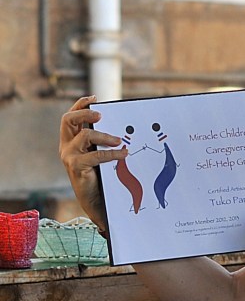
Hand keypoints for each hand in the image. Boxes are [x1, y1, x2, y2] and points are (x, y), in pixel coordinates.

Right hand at [59, 95, 127, 230]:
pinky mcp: (76, 167)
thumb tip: (119, 128)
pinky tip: (122, 155)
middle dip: (84, 113)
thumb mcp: (98, 155)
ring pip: (84, 136)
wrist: (94, 201)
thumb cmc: (99, 177)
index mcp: (70, 140)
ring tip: (119, 141)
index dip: (80, 105)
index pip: (70, 117)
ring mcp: (69, 156)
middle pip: (68, 120)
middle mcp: (66, 146)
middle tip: (101, 115)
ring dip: (104, 136)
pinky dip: (110, 153)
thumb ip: (101, 142)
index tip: (94, 98)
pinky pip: (94, 155)